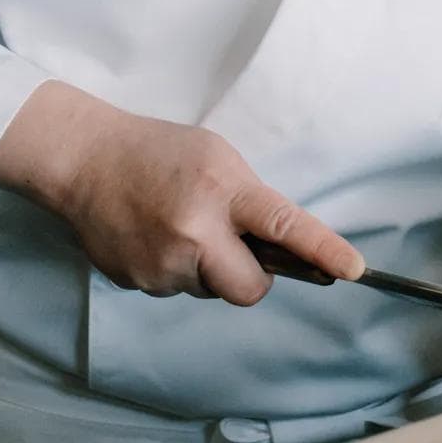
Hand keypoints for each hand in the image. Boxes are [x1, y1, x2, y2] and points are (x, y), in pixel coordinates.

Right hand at [0, 82, 364, 305]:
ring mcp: (164, 264)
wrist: (86, 159)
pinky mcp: (138, 283)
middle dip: (252, 276)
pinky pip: (179, 290)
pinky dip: (177, 270)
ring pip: (212, 289)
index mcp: (222, 190)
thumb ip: (249, 201)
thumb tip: (285, 249)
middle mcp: (194, 232)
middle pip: (250, 289)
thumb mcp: (216, 158)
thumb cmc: (159, 152)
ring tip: (176, 224)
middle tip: (233, 244)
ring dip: (208, 267)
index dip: (323, 251)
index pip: (284, 227)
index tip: (356, 270)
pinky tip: (154, 236)